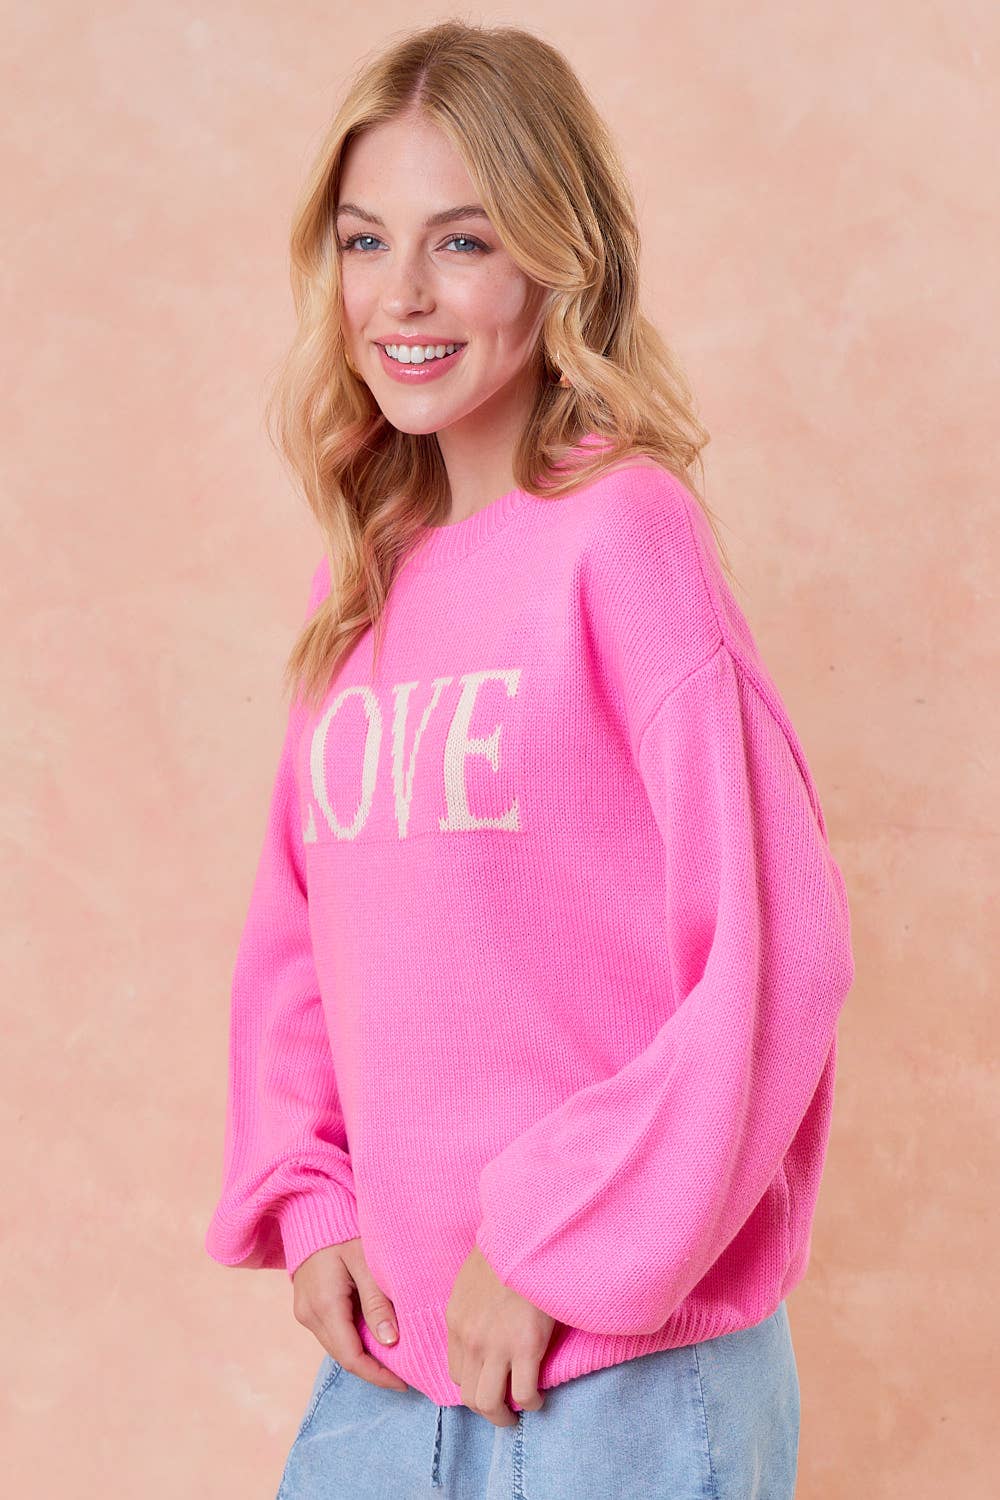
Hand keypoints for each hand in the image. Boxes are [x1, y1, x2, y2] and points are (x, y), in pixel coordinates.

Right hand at [292, 1238, 408, 1392]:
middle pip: (344, 1356)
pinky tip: (375, 1335)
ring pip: (337, 1347)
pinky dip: (354, 1340)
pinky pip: (333, 1334)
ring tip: (395, 1356)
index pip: (352, 1357)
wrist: (311, 1212)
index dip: (378, 1375)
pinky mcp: (307, 1308)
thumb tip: (390, 1341)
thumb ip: (377, 1301)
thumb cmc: (343, 1231)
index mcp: (324, 1305)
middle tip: (406, 1372)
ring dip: (364, 1355)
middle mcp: (309, 1315)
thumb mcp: (366, 1261)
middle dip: (374, 1368)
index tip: (405, 1382)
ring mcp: (304, 1313)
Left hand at [445, 1244, 556, 1426]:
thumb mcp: (472, 1281)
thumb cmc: (507, 1251)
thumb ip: (472, 1309)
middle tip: (503, 1409)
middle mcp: (470, 1339)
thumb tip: (483, 1326)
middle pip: (468, 1394)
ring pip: (489, 1403)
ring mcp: (496, 1346)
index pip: (456, 1371)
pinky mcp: (526, 1346)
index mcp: (456, 1321)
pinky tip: (538, 1397)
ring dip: (503, 1415)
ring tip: (518, 1411)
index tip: (490, 1382)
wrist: (528, 1236)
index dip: (474, 1382)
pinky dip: (531, 1402)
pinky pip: (523, 1393)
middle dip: (486, 1409)